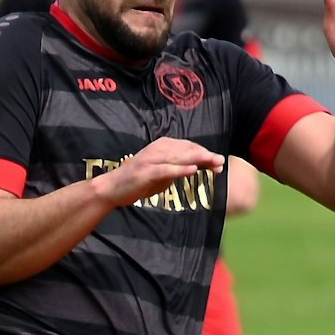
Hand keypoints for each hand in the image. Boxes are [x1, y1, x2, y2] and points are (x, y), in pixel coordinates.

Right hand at [91, 137, 223, 207]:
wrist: (113, 188)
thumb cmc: (138, 181)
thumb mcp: (162, 174)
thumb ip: (177, 169)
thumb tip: (197, 167)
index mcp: (163, 146)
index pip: (189, 147)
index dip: (205, 154)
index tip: (219, 162)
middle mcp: (158, 149)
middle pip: (187, 150)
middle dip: (206, 156)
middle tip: (221, 161)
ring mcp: (151, 159)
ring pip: (179, 157)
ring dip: (198, 160)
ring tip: (213, 163)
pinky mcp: (146, 172)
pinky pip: (166, 169)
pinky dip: (180, 169)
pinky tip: (193, 170)